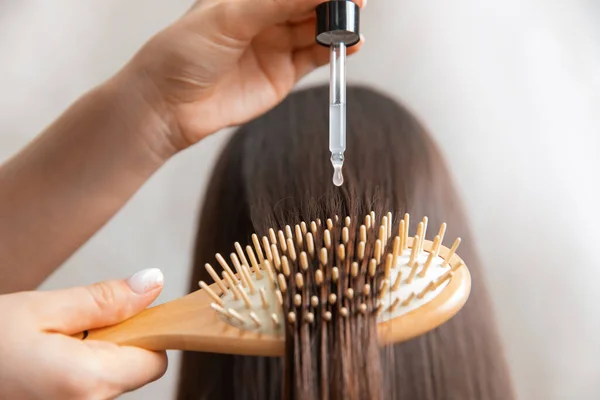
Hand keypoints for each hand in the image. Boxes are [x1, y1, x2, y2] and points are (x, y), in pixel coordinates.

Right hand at [0, 269, 166, 399]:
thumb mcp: (41, 309)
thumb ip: (104, 300)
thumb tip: (152, 284)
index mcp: (87, 384)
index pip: (155, 361)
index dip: (146, 332)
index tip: (123, 312)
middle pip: (134, 372)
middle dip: (118, 343)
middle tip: (74, 325)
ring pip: (110, 382)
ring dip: (97, 357)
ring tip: (53, 344)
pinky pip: (86, 391)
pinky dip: (78, 373)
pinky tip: (45, 362)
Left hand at [117, 0, 364, 147]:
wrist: (171, 106)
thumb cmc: (183, 53)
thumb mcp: (231, 16)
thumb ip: (279, 1)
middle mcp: (265, 16)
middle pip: (309, 2)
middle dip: (333, 1)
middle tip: (354, 0)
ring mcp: (276, 44)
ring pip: (317, 27)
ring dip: (338, 23)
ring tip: (353, 21)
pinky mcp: (284, 73)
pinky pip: (317, 57)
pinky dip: (336, 50)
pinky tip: (351, 43)